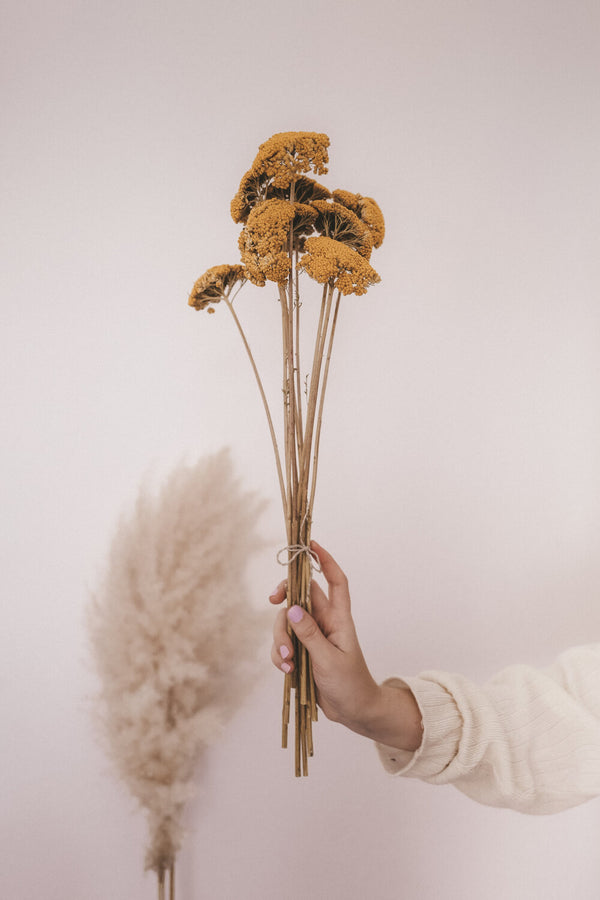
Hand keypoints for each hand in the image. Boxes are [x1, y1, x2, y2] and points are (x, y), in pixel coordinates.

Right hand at [269, 541, 422, 750]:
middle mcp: (324, 622)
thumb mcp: (329, 659)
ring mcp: (311, 637)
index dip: (326, 560)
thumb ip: (309, 635)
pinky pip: (282, 645)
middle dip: (283, 598)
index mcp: (339, 618)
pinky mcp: (301, 653)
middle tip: (272, 600)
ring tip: (287, 661)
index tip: (311, 544)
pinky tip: (287, 671)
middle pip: (299, 597)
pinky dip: (279, 655)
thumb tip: (292, 609)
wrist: (354, 712)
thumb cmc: (351, 684)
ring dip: (280, 639)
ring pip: (286, 623)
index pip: (335, 581)